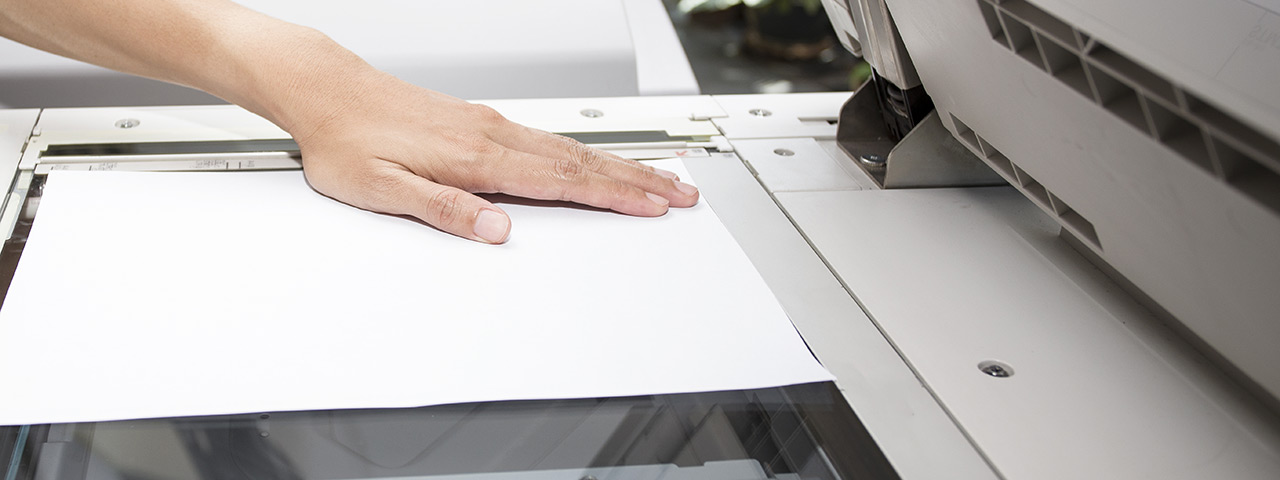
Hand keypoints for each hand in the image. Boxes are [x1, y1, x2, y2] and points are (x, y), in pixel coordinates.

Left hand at [293, 71, 699, 243]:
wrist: (326, 92)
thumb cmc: (348, 142)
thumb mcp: (383, 190)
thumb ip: (444, 211)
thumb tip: (496, 230)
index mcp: (475, 158)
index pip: (561, 182)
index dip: (613, 198)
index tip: (654, 207)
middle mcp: (491, 135)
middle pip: (581, 162)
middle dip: (637, 181)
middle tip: (682, 194)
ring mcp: (490, 125)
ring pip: (570, 149)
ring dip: (618, 167)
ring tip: (657, 179)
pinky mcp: (481, 121)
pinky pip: (549, 140)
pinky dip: (585, 154)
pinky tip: (594, 161)